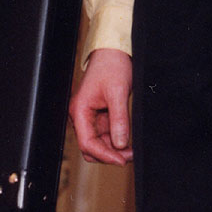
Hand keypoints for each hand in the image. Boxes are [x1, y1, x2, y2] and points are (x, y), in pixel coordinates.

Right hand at [69, 48, 133, 164]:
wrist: (114, 51)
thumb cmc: (112, 65)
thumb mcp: (118, 92)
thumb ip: (119, 119)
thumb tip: (121, 144)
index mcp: (80, 110)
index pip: (88, 143)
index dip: (105, 155)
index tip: (121, 160)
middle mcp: (82, 116)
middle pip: (91, 147)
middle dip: (109, 154)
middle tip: (129, 156)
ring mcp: (90, 116)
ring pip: (99, 142)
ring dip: (114, 148)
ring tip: (131, 150)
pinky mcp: (100, 114)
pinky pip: (105, 133)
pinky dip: (115, 139)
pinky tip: (127, 141)